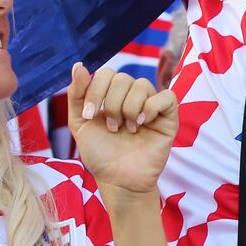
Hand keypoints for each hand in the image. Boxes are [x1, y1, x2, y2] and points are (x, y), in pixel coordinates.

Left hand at [67, 62, 177, 195]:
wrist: (118, 180)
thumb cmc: (100, 154)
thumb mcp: (80, 124)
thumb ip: (76, 94)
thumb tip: (78, 66)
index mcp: (111, 95)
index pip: (106, 73)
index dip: (96, 90)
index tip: (90, 116)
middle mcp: (132, 96)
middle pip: (123, 78)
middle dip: (112, 103)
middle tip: (112, 127)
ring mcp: (151, 105)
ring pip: (142, 85)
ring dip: (129, 109)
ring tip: (127, 129)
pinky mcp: (168, 117)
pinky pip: (166, 96)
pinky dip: (151, 108)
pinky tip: (143, 124)